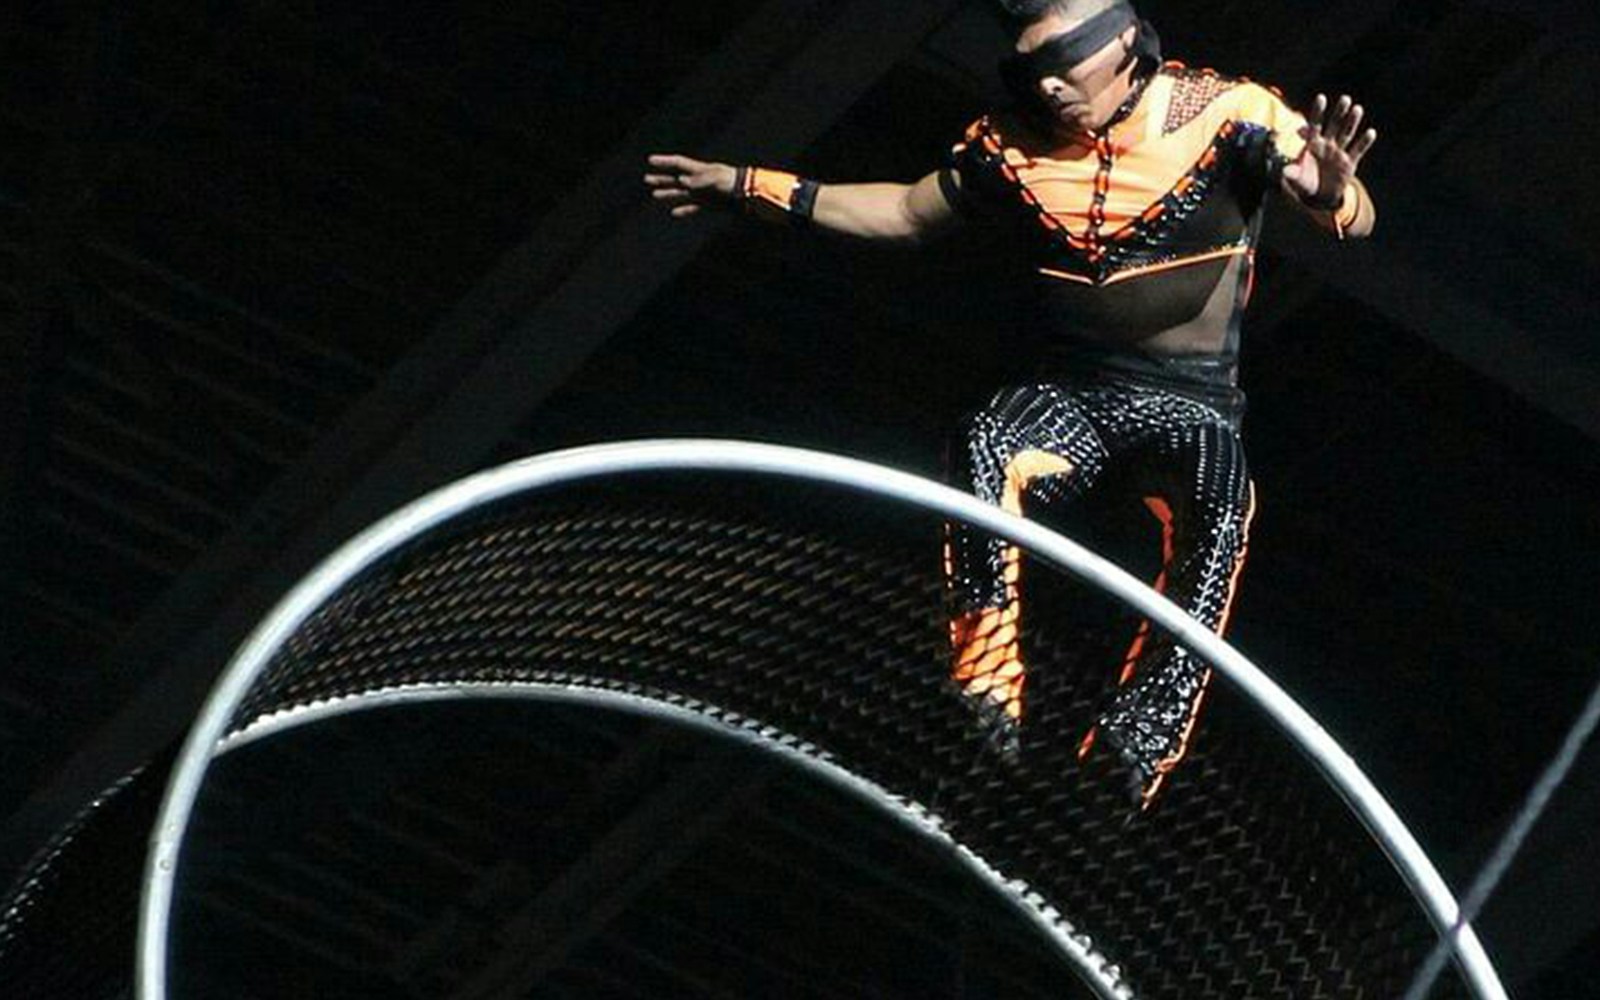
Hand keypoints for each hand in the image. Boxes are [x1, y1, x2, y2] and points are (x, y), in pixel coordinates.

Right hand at [644, 153, 739, 217]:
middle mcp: (700, 181)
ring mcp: (705, 193)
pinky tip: (674, 213)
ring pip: (682, 194)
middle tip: (647, 179)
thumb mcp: (717, 178)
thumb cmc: (734, 183)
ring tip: (655, 195)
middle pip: (676, 178)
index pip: (679, 163)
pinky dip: (684, 210)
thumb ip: (699, 180)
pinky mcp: (711, 205)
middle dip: (662, 179)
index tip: (650, 160)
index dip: (664, 162)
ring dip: (668, 194)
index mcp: (701, 170)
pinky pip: (694, 208)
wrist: (750, 196)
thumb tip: (682, 182)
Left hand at [1281, 93, 1376, 209]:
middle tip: (1345, 99)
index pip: (1314, 125)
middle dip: (1339, 113)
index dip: (1317, 112)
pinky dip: (1364, 142)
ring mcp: (1338, 152)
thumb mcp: (1297, 179)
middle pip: (1333, 125)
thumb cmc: (1305, 182)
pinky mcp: (1349, 162)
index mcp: (1312, 144)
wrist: (1320, 196)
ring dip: (1352, 122)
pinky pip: (1357, 150)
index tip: (1321, 98)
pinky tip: (1371, 132)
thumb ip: (1292, 174)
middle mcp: (1326, 144)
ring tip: (1357, 109)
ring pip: (1346, 134)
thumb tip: (1285, 171)